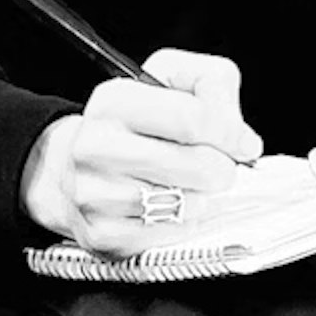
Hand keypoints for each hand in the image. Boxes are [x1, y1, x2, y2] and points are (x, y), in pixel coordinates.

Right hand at [19, 47, 263, 253]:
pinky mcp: (102, 235)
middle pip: (198, 165)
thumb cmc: (135, 125)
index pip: (193, 117)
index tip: (242, 143)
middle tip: (216, 166)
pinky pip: (172, 236)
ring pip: (188, 205)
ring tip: (190, 185)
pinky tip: (173, 208)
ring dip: (204, 198)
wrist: (73, 170)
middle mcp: (95, 146)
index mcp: (112, 100)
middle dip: (222, 168)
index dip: (231, 133)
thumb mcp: (171, 79)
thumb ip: (213, 84)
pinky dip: (184, 224)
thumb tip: (242, 139)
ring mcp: (94, 194)